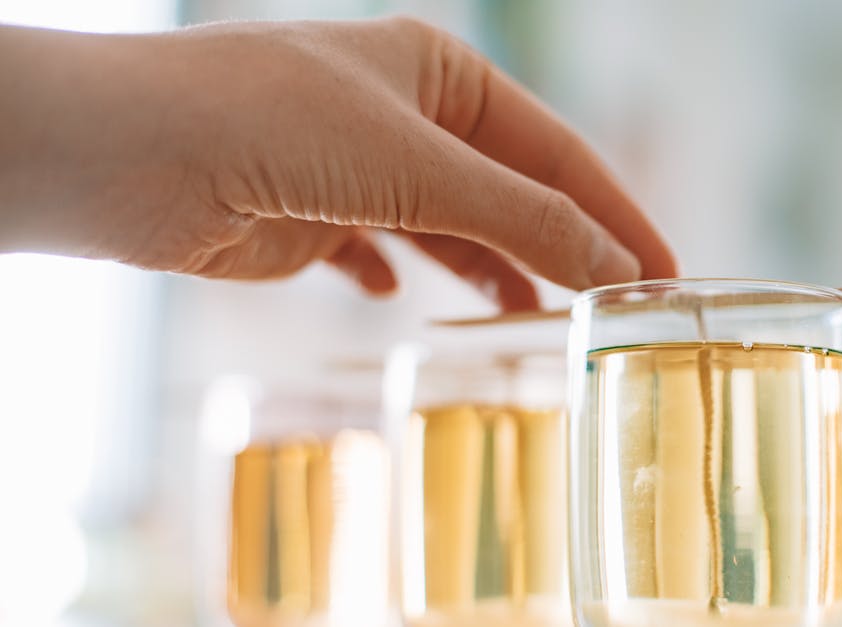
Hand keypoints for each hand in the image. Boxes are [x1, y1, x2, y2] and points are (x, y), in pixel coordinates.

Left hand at [0, 18, 675, 309]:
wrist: (131, 156)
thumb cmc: (274, 126)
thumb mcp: (420, 166)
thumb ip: (523, 219)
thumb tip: (615, 267)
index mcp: (443, 73)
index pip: (558, 151)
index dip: (616, 213)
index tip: (664, 273)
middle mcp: (405, 114)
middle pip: (511, 191)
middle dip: (560, 248)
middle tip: (612, 310)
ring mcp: (359, 167)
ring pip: (452, 228)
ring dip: (490, 270)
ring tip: (529, 319)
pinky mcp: (312, 219)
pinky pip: (380, 251)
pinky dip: (399, 275)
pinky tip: (398, 297)